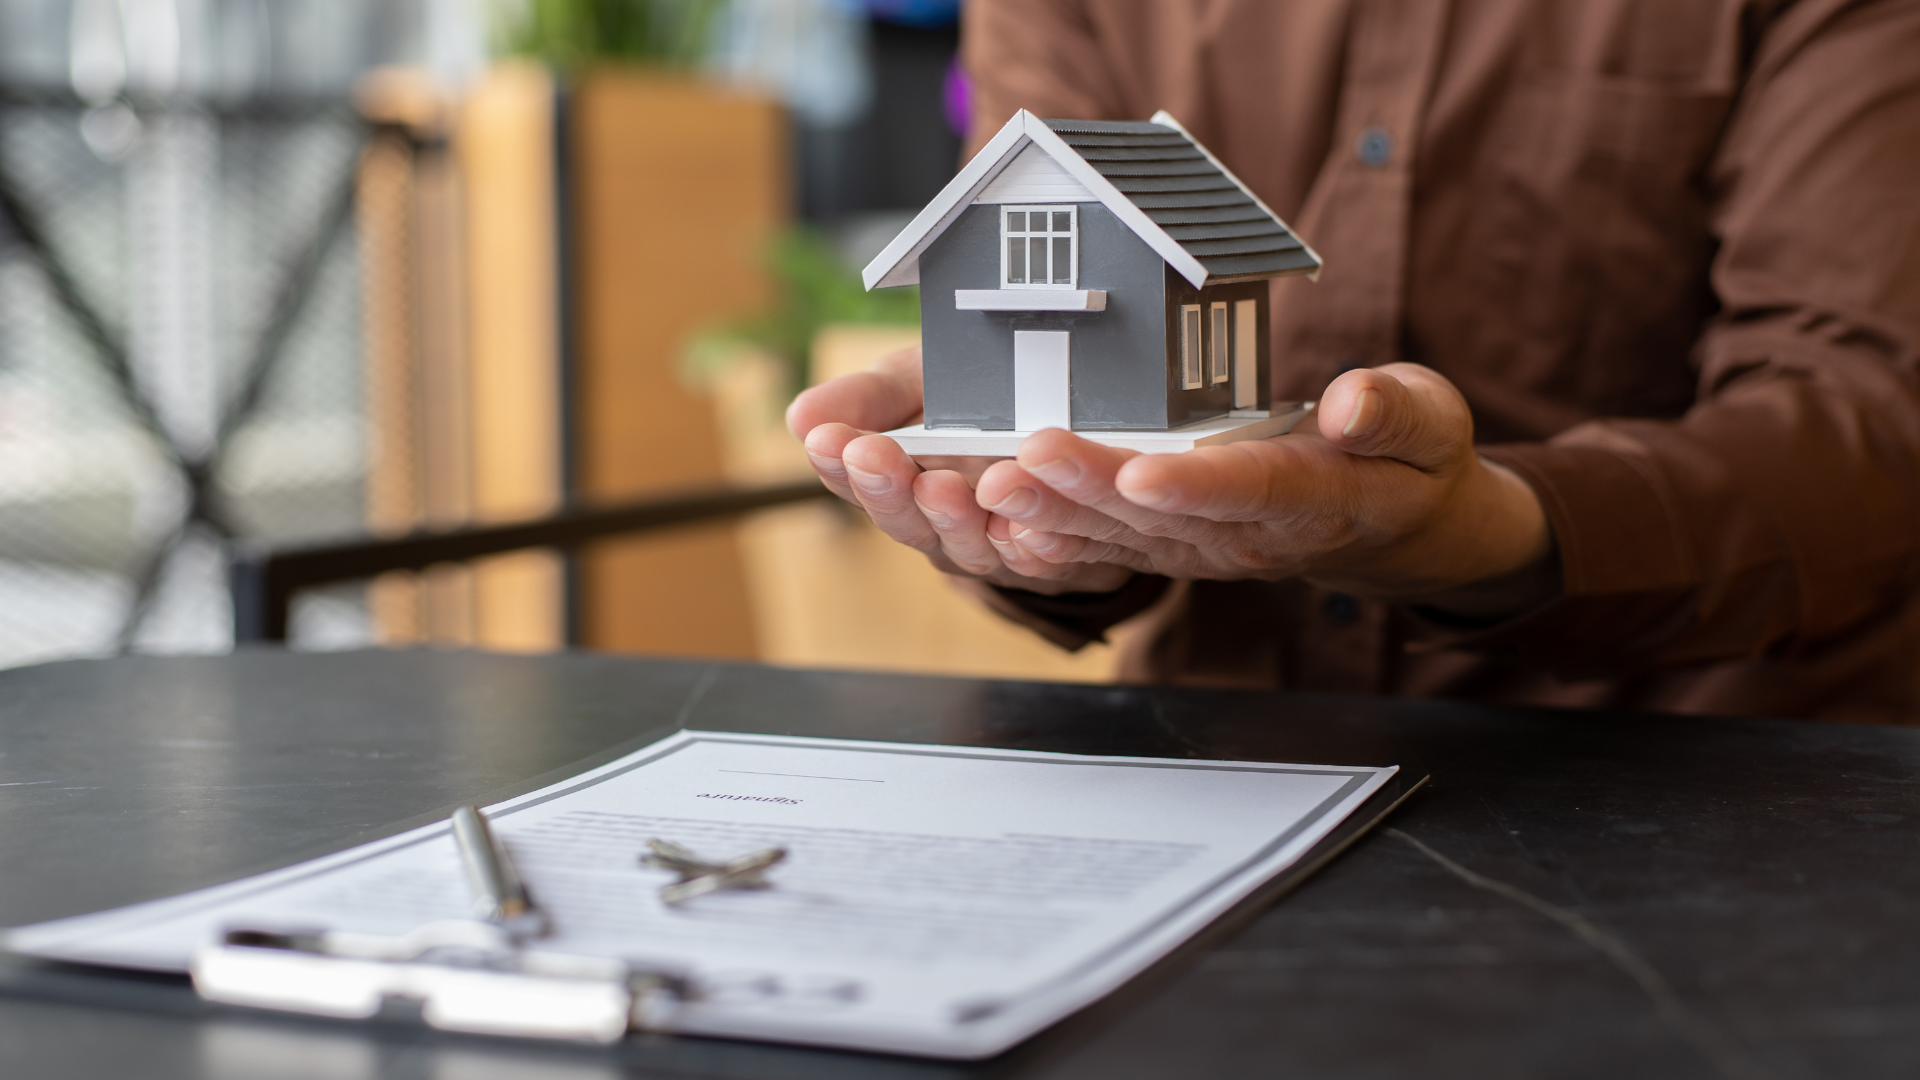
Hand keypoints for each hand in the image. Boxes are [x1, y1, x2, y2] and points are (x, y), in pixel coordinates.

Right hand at [785, 347, 1132, 595]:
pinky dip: (1035, 546)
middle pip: (909, 521)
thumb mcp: (918, 383)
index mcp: (901, 485)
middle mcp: (942, 527)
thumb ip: (868, 399)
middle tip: (874, 456)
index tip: (827, 439)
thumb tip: (799, 417)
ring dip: (954, 518)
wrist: (1067, 415)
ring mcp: (997, 549)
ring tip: (941, 484)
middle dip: (889, 489)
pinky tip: (1026, 526)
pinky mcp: (1057, 559)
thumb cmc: (975, 401)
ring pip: (971, 545)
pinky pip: (1047, 560)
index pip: (858, 482)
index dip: (840, 464)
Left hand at [974, 363, 1557, 618]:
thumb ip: (1397, 415)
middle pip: (1164, 518)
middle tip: (1025, 460)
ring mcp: (1207, 549)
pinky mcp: (1176, 548)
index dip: (1196, 485)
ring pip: (1123, 537)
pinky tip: (1001, 523)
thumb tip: (1353, 404)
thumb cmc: (1408, 461)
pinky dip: (1057, 539)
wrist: (1393, 524)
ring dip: (1055, 513)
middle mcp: (1251, 536)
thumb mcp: (1432, 426)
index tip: (1143, 472)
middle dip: (1090, 490)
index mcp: (1317, 501)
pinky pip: (1111, 549)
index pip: (1252, 493)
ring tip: (992, 485)